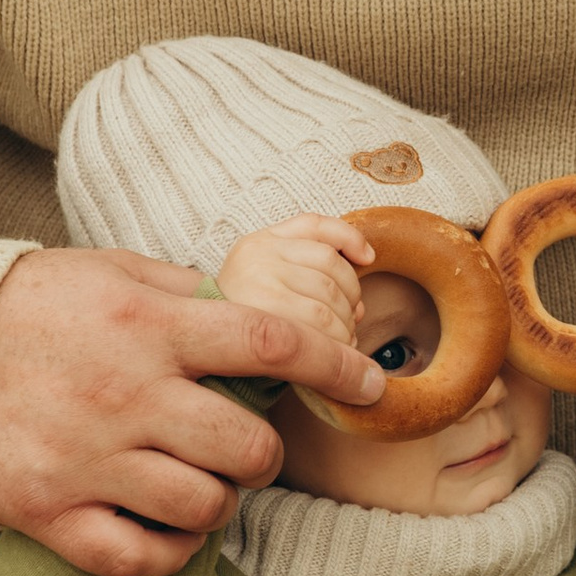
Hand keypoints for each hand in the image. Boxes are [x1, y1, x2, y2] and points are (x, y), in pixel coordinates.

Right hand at [0, 244, 383, 575]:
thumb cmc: (29, 307)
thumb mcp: (111, 274)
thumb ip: (187, 294)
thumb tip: (257, 316)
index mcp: (150, 326)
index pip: (272, 345)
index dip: (336, 368)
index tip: (371, 384)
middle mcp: (127, 394)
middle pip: (250, 448)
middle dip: (265, 454)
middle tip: (247, 449)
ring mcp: (88, 459)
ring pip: (206, 508)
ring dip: (220, 502)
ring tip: (200, 484)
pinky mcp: (50, 511)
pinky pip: (142, 557)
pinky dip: (170, 552)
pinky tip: (168, 529)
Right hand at [217, 213, 375, 353]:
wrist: (207, 348)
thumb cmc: (250, 315)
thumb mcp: (270, 276)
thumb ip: (311, 261)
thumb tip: (366, 266)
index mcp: (260, 241)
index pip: (316, 225)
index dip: (350, 238)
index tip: (368, 258)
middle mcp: (256, 256)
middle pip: (331, 268)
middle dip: (352, 298)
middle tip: (351, 319)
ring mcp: (256, 286)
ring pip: (328, 302)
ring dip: (346, 325)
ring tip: (343, 340)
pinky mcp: (261, 321)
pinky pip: (318, 329)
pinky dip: (338, 343)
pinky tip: (337, 350)